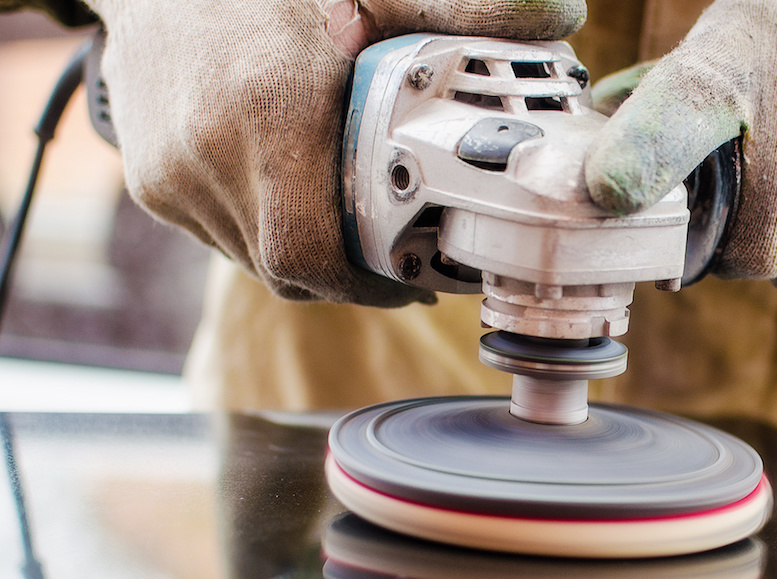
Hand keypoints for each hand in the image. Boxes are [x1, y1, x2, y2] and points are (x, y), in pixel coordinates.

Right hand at [85, 0, 586, 304]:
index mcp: (266, 112)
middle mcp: (207, 154)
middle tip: (398, 262)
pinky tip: (296, 197)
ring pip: (253, 257)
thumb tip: (560, 17)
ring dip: (308, 255)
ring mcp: (169, 175)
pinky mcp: (150, 181)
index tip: (413, 284)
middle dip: (349, 277)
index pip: (314, 256)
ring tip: (351, 228)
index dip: (369, 287)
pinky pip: (219, 232)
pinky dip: (266, 229)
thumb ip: (461, 8)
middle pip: (287, 269)